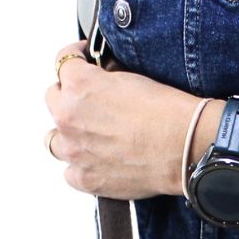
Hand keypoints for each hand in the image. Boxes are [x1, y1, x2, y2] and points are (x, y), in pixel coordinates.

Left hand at [44, 38, 238, 221]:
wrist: (185, 148)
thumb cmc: (167, 113)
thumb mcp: (132, 77)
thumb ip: (104, 78)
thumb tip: (99, 80)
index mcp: (79, 85)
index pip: (63, 62)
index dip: (76, 59)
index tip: (82, 60)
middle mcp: (68, 116)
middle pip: (53, 100)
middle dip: (70, 98)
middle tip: (91, 103)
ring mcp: (75, 151)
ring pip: (54, 140)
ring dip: (69, 135)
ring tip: (89, 136)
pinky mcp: (87, 179)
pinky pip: (70, 173)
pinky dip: (81, 167)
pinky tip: (97, 161)